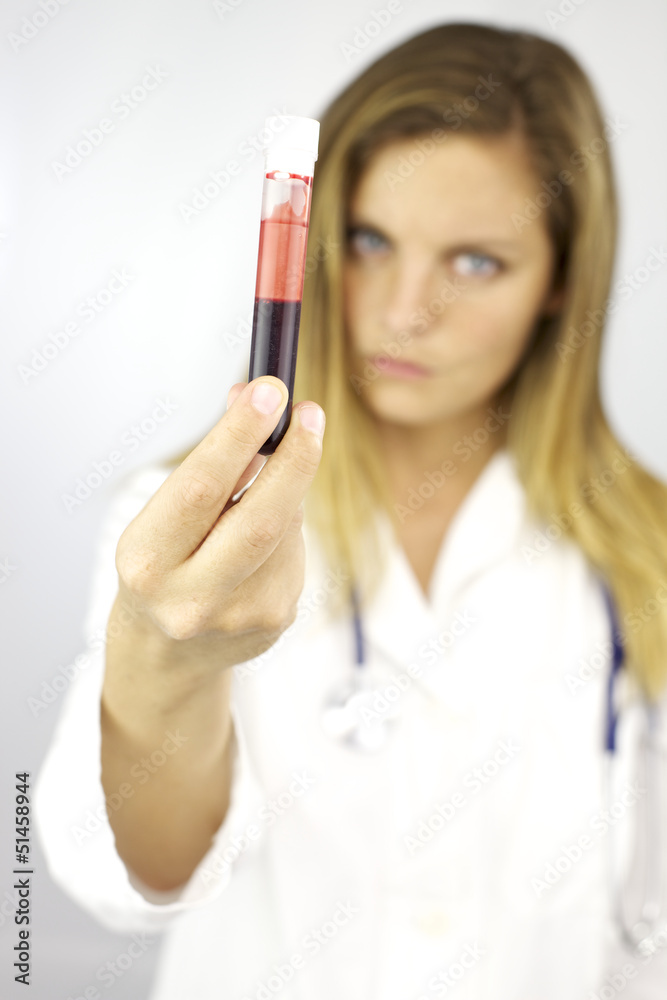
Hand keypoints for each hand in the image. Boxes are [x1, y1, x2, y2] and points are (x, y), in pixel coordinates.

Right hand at [114, 376, 324, 673]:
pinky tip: (259, 544)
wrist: (165, 655)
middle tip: (310, 415)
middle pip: (262, 517)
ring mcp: (240, 616)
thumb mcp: (162, 519)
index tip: (268, 392)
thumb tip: (255, 402)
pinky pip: (295, 550)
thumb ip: (210, 468)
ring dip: (283, 494)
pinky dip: (285, 528)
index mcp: (147, 563)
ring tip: (254, 498)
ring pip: (286, 528)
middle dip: (293, 458)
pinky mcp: (275, 619)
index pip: (200, 488)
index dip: (238, 435)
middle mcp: (191, 598)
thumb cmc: (161, 569)